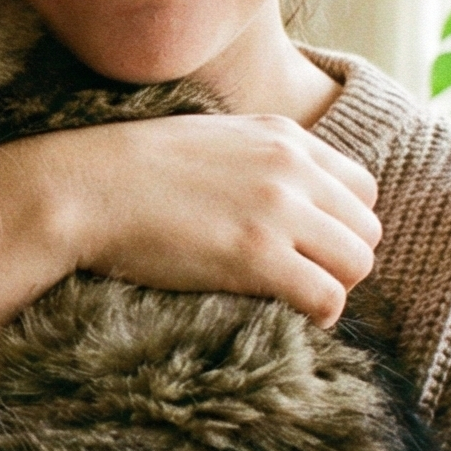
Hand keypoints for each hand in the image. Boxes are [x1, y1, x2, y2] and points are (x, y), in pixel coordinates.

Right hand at [0, 114, 377, 344]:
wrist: (84, 188)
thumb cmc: (132, 169)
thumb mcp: (210, 138)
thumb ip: (257, 155)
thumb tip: (281, 192)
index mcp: (282, 136)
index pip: (361, 188)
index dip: (343, 224)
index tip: (313, 247)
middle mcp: (290, 168)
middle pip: (366, 228)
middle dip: (343, 259)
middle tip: (307, 279)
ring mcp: (277, 211)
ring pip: (357, 263)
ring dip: (336, 286)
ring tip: (300, 299)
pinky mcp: (258, 256)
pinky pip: (328, 295)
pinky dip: (320, 313)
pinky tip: (294, 314)